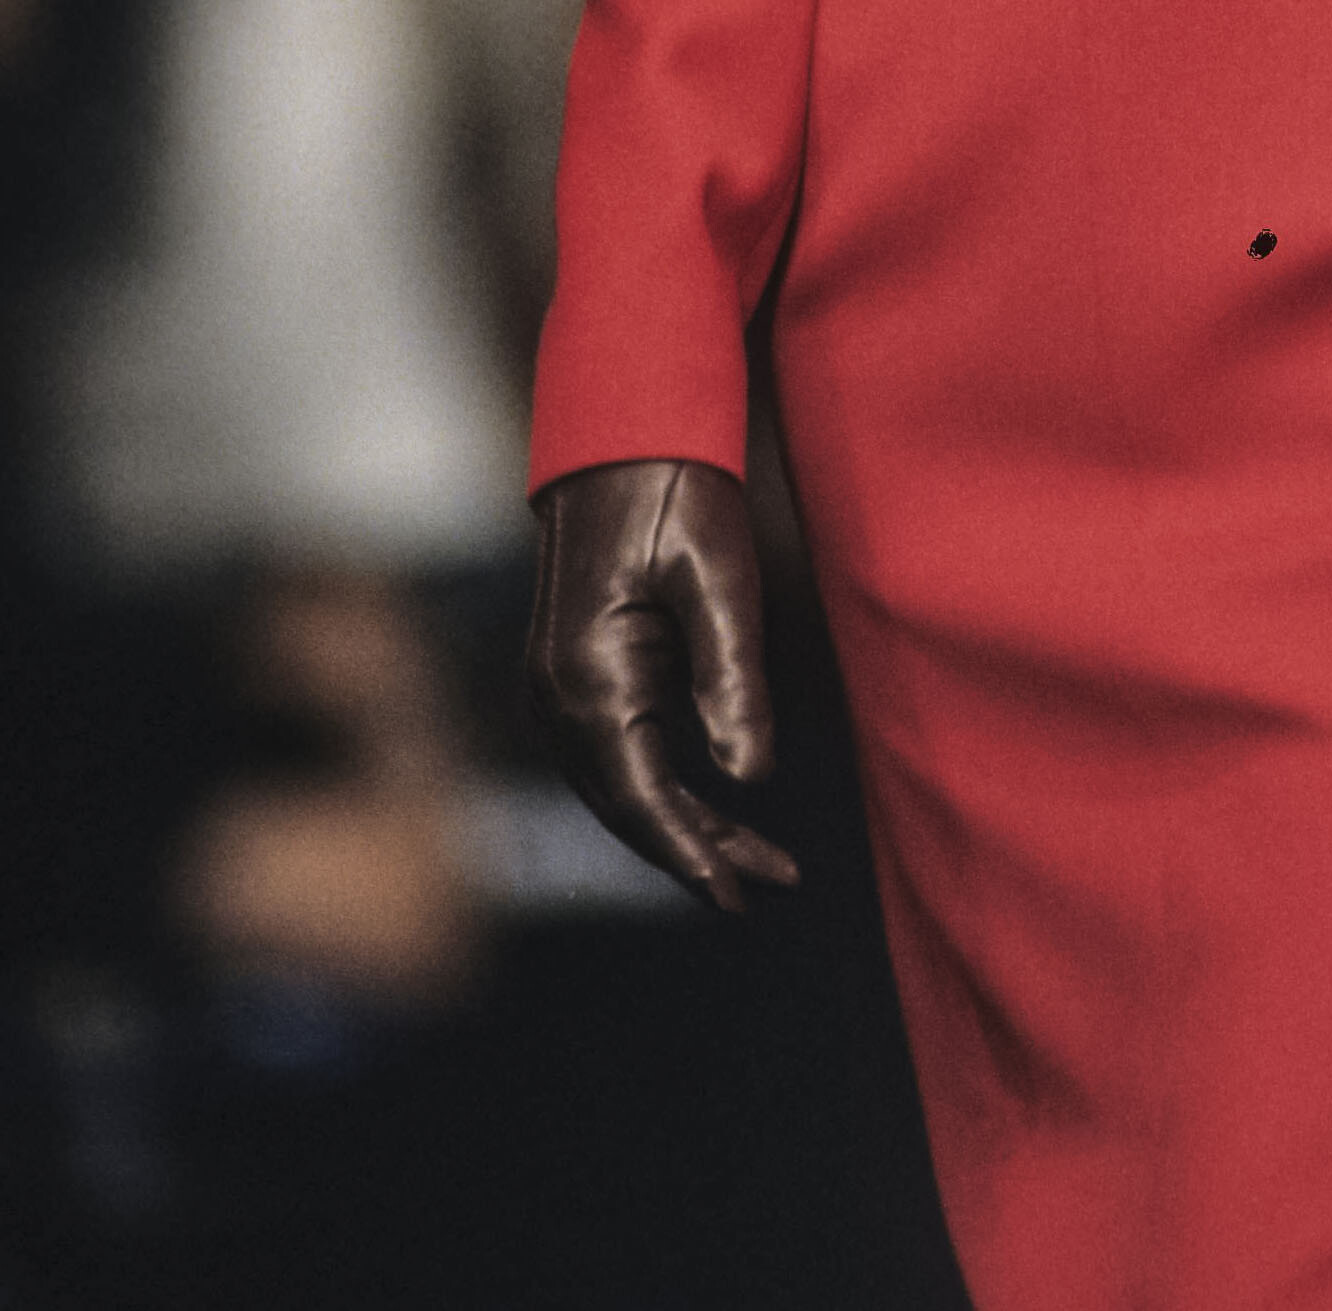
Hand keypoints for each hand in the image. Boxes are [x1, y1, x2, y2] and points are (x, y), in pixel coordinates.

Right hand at [527, 458, 798, 912]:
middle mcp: (557, 695)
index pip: (639, 796)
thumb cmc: (675, 494)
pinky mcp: (574, 676)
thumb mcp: (722, 579)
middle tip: (774, 882)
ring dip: (685, 826)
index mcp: (588, 677)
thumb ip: (732, 680)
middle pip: (627, 805)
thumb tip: (750, 780)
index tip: (737, 897)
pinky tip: (714, 806)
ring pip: (621, 787)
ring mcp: (557, 687)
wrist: (619, 435)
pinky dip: (664, 789)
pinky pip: (617, 755)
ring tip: (762, 859)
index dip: (690, 854)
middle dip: (698, 851)